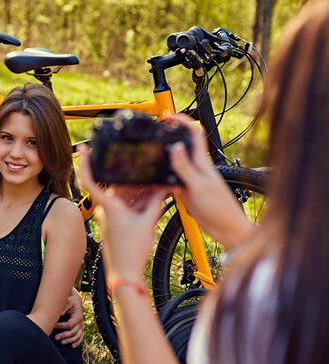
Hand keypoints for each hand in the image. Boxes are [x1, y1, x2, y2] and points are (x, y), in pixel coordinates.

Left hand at [54, 288, 82, 347]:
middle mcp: (80, 322)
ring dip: (70, 340)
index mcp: (78, 316)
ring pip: (77, 336)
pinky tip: (72, 346)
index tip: (54, 326)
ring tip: (62, 342)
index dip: (62, 326)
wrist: (76, 300)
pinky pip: (80, 337)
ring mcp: (81, 326)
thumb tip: (56, 315)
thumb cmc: (70, 301)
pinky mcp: (80, 328)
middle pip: (74, 332)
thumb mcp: (67, 302)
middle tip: (56, 338)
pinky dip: (77, 342)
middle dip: (65, 336)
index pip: (70, 324)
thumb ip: (62, 308)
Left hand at [78, 145, 165, 280]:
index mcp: (109, 205)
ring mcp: (110, 217)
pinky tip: (153, 198)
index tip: (84, 148)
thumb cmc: (130, 252)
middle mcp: (106, 209)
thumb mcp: (147, 222)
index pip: (91, 180)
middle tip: (145, 167)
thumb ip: (155, 202)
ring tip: (156, 184)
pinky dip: (138, 201)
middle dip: (132, 177)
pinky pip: (127, 206)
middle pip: (117, 185)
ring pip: (124, 196)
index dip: (86, 162)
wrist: (125, 273)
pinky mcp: (116, 224)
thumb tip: (163, 189)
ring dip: (139, 190)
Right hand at [167, 114, 254, 249]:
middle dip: (171, 135)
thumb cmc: (220, 208)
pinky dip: (164, 178)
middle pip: (183, 146)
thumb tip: (175, 146)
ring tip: (153, 154)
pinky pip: (173, 180)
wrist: (227, 228)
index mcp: (202, 164)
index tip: (168, 116)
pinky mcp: (189, 192)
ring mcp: (193, 180)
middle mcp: (198, 169)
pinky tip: (157, 182)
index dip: (182, 122)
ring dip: (166, 157)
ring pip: (177, 163)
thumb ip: (185, 168)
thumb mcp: (198, 186)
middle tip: (157, 130)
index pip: (194, 134)